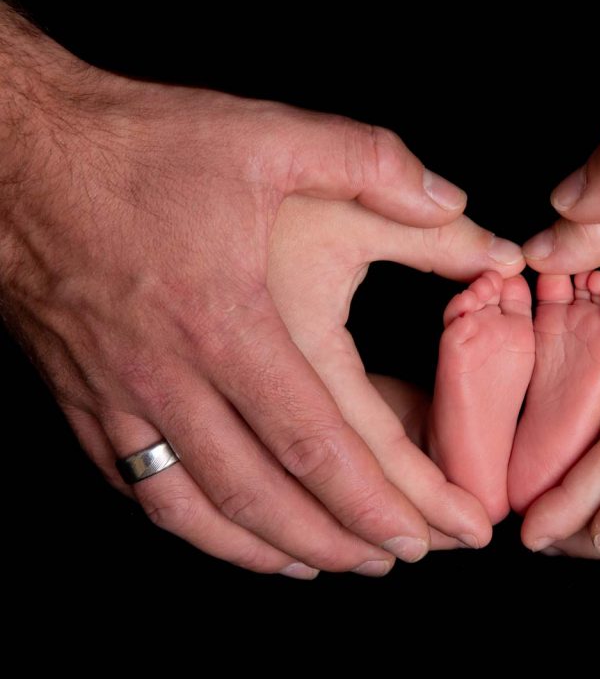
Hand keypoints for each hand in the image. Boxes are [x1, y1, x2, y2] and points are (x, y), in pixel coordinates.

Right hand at [0, 6, 517, 576]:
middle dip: (340, 540)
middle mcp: (173, 378)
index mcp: (230, 323)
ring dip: (270, 550)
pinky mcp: (84, 398)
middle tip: (395, 559)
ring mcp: (120, 397)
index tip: (430, 531)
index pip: (318, 444)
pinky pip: (140, 489)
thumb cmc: (140, 144)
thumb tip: (456, 203)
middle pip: (265, 496)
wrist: (19, 151)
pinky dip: (196, 525)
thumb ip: (375, 164)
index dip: (379, 499)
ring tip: (328, 564)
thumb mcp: (270, 134)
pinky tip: (231, 532)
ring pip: (200, 511)